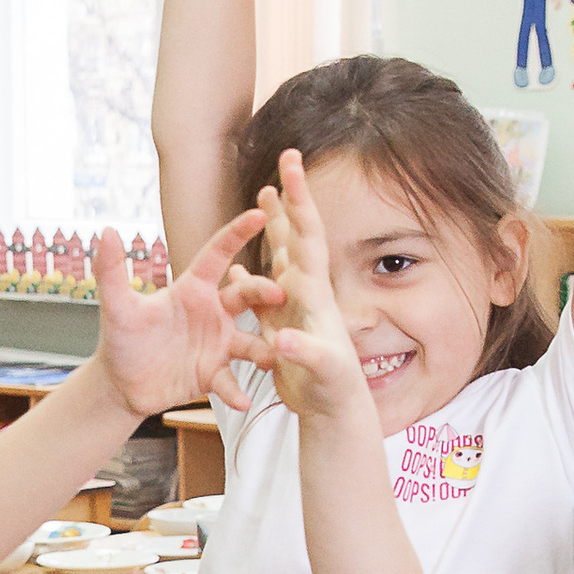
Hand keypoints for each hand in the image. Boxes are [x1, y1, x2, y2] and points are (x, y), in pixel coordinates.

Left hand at [90, 212, 267, 424]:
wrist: (120, 384)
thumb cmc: (121, 339)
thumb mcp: (116, 306)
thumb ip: (112, 270)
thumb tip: (107, 232)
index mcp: (193, 288)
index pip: (219, 254)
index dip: (237, 233)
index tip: (259, 214)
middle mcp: (213, 313)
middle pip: (246, 296)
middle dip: (264, 294)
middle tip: (279, 295)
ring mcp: (217, 344)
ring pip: (250, 341)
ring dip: (264, 348)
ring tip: (274, 355)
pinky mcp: (214, 375)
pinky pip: (230, 381)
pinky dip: (236, 391)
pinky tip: (242, 402)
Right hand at [239, 152, 372, 422]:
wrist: (336, 413)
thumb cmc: (334, 392)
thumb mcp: (321, 371)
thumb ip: (303, 352)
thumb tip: (279, 340)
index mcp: (313, 293)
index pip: (307, 235)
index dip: (299, 198)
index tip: (292, 161)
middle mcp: (304, 293)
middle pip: (295, 235)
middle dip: (288, 199)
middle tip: (285, 160)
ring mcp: (291, 310)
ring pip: (278, 258)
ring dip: (271, 230)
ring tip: (263, 199)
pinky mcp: (279, 329)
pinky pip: (260, 295)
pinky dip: (248, 278)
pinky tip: (237, 270)